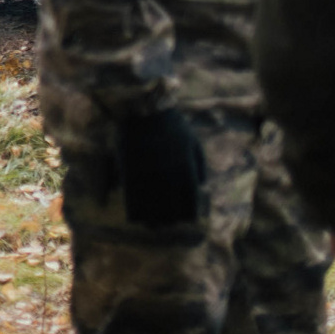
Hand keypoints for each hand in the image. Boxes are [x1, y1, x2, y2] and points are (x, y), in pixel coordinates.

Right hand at [114, 108, 207, 227]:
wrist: (144, 108)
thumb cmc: (171, 125)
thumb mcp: (193, 143)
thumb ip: (200, 167)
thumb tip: (203, 187)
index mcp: (187, 171)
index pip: (190, 205)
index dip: (187, 216)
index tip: (183, 219)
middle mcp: (170, 177)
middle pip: (171, 211)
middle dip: (170, 220)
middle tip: (166, 223)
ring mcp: (149, 175)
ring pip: (152, 210)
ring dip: (152, 221)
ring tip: (152, 225)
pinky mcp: (131, 172)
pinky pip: (133, 199)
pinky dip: (135, 212)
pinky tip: (135, 217)